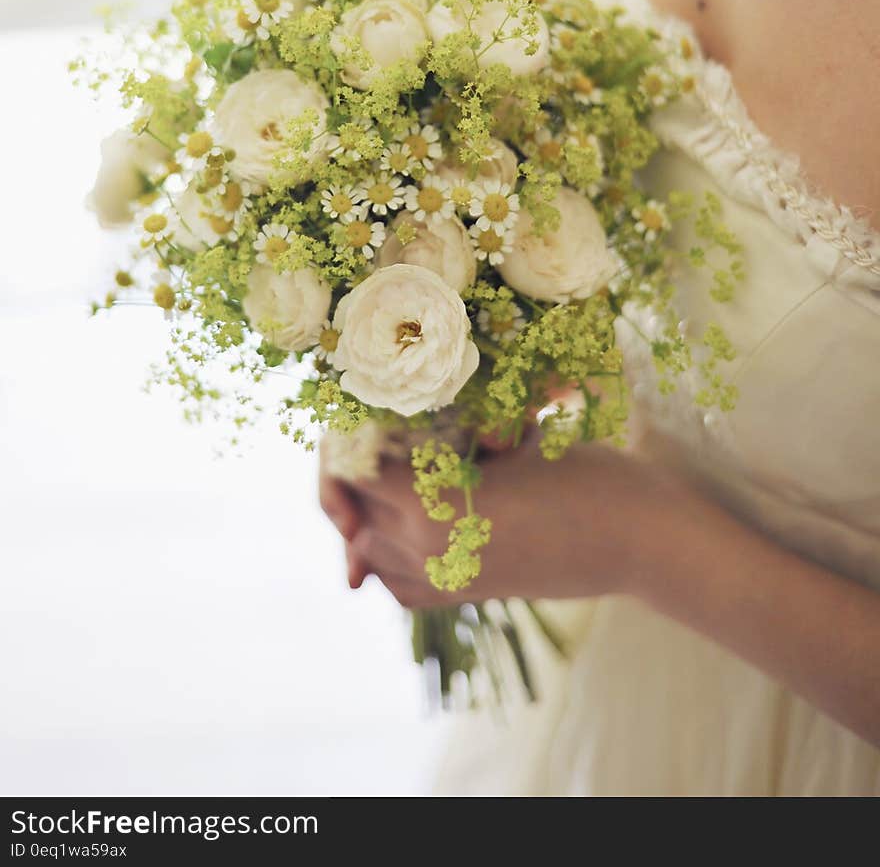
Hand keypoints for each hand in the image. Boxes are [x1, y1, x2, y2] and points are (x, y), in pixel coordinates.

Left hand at [320, 434, 671, 607]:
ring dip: (371, 507)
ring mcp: (442, 579)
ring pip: (368, 546)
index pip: (351, 467)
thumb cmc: (583, 473)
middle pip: (353, 507)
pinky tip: (411, 517)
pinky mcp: (462, 594)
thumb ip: (444, 437)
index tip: (361, 406)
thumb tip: (381, 427)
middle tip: (379, 431)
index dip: (349, 433)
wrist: (638, 539)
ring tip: (396, 468)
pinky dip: (390, 551)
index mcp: (431, 504)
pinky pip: (398, 580)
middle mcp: (425, 550)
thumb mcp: (509, 440)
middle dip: (357, 468)